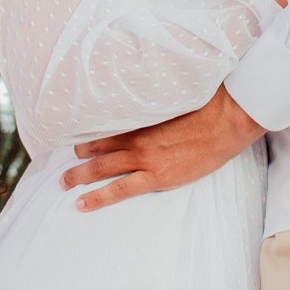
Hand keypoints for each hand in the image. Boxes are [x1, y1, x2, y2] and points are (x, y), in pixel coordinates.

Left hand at [60, 85, 263, 209]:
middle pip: (97, 146)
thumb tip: (153, 86)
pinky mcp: (156, 176)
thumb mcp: (178, 95)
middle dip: (78, 154)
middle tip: (66, 159)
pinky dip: (98, 197)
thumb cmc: (208, 105)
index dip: (89, 130)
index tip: (77, 133)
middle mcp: (136, 136)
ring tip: (63, 182)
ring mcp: (144, 158)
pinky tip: (82, 203)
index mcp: (141, 117)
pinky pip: (119, 189)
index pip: (105, 124)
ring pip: (100, 168)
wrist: (226, 121)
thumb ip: (160, 98)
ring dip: (78, 175)